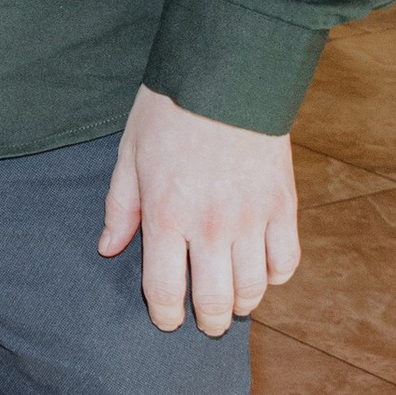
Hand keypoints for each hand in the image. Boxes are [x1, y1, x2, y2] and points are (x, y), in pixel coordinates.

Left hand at [99, 84, 299, 335]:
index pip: (165, 289)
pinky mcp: (283, 205)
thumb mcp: (130, 154)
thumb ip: (121, 207)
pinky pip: (286, 260)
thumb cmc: (171, 109)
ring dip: (241, 303)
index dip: (165, 315)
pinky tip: (262, 271)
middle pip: (213, 300)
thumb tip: (109, 249)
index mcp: (166, 215)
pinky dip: (275, 275)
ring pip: (253, 288)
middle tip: (204, 322)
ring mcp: (252, 218)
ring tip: (232, 301)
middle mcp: (211, 225)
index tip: (167, 321)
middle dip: (207, 321)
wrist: (227, 72)